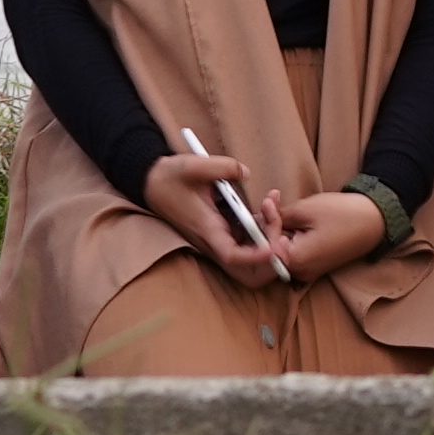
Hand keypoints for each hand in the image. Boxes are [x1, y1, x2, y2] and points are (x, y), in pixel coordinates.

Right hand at [141, 146, 293, 279]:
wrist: (151, 182)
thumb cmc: (170, 177)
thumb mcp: (194, 165)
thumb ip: (224, 167)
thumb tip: (246, 173)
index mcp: (207, 229)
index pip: (232, 256)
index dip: (255, 257)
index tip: (273, 247)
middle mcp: (214, 240)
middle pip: (247, 269)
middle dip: (271, 257)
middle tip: (282, 231)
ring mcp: (218, 238)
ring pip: (251, 257)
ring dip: (269, 238)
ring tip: (273, 206)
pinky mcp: (222, 232)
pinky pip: (248, 242)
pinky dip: (263, 229)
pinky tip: (267, 205)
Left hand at [260, 186, 389, 279]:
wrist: (376, 220)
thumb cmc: (343, 214)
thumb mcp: (305, 210)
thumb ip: (277, 216)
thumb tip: (255, 218)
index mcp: (296, 260)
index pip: (265, 243)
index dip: (264, 219)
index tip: (270, 199)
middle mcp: (300, 272)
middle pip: (271, 249)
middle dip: (270, 223)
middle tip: (274, 199)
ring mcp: (309, 271)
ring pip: (282, 250)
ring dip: (280, 227)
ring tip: (282, 204)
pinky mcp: (316, 265)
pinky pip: (295, 252)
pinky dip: (291, 235)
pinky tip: (295, 218)